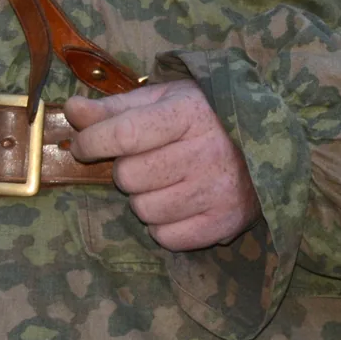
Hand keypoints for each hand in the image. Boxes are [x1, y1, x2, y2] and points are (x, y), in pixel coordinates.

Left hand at [64, 80, 262, 251]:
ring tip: (168, 182)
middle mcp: (208, 151)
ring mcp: (219, 190)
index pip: (124, 134)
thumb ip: (114, 108)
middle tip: (149, 161)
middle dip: (128, 170)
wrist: (269, 147)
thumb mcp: (163, 102)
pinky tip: (181, 204)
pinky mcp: (225, 222)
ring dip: (145, 199)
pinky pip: (166, 237)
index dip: (93, 142)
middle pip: (129, 176)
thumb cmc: (204, 120)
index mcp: (190, 113)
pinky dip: (164, 225)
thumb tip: (71, 110)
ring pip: (144, 209)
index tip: (84, 145)